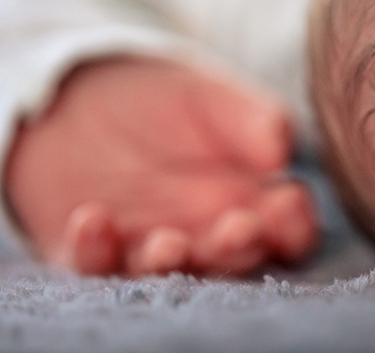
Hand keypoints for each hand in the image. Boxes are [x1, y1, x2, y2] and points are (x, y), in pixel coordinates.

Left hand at [4, 56, 318, 275]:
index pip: (290, 232)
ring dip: (171, 265)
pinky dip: (94, 252)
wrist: (80, 100)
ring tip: (167, 243)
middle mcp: (209, 237)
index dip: (295, 226)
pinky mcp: (94, 253)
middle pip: (237, 262)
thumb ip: (254, 121)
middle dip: (240, 250)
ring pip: (170, 275)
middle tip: (236, 229)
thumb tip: (281, 153)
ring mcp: (153, 250)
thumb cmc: (166, 102)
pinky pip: (95, 267)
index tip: (288, 202)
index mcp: (254, 204)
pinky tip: (92, 218)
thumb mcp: (214, 99)